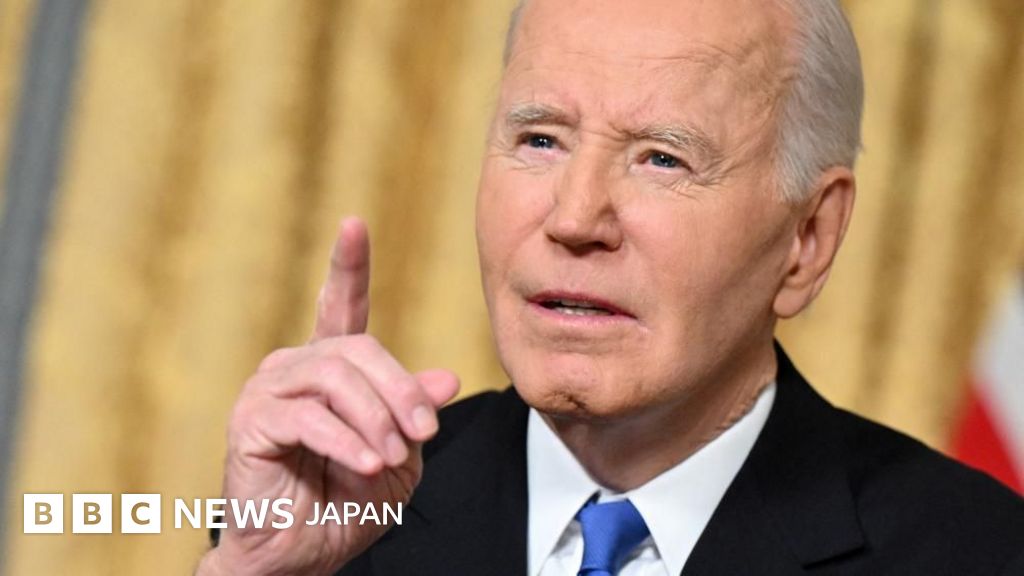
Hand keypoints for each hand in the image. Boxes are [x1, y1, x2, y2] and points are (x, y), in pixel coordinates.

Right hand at [197, 218, 459, 574]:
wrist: (300, 555)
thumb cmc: (346, 504)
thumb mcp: (400, 456)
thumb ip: (414, 413)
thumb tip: (446, 378)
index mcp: (331, 369)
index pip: (341, 307)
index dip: (348, 266)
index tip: (354, 224)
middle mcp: (295, 367)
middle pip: (359, 349)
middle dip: (400, 390)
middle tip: (422, 434)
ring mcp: (268, 390)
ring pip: (335, 376)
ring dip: (375, 418)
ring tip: (390, 457)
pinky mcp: (251, 422)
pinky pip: (309, 416)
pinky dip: (346, 441)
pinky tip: (366, 464)